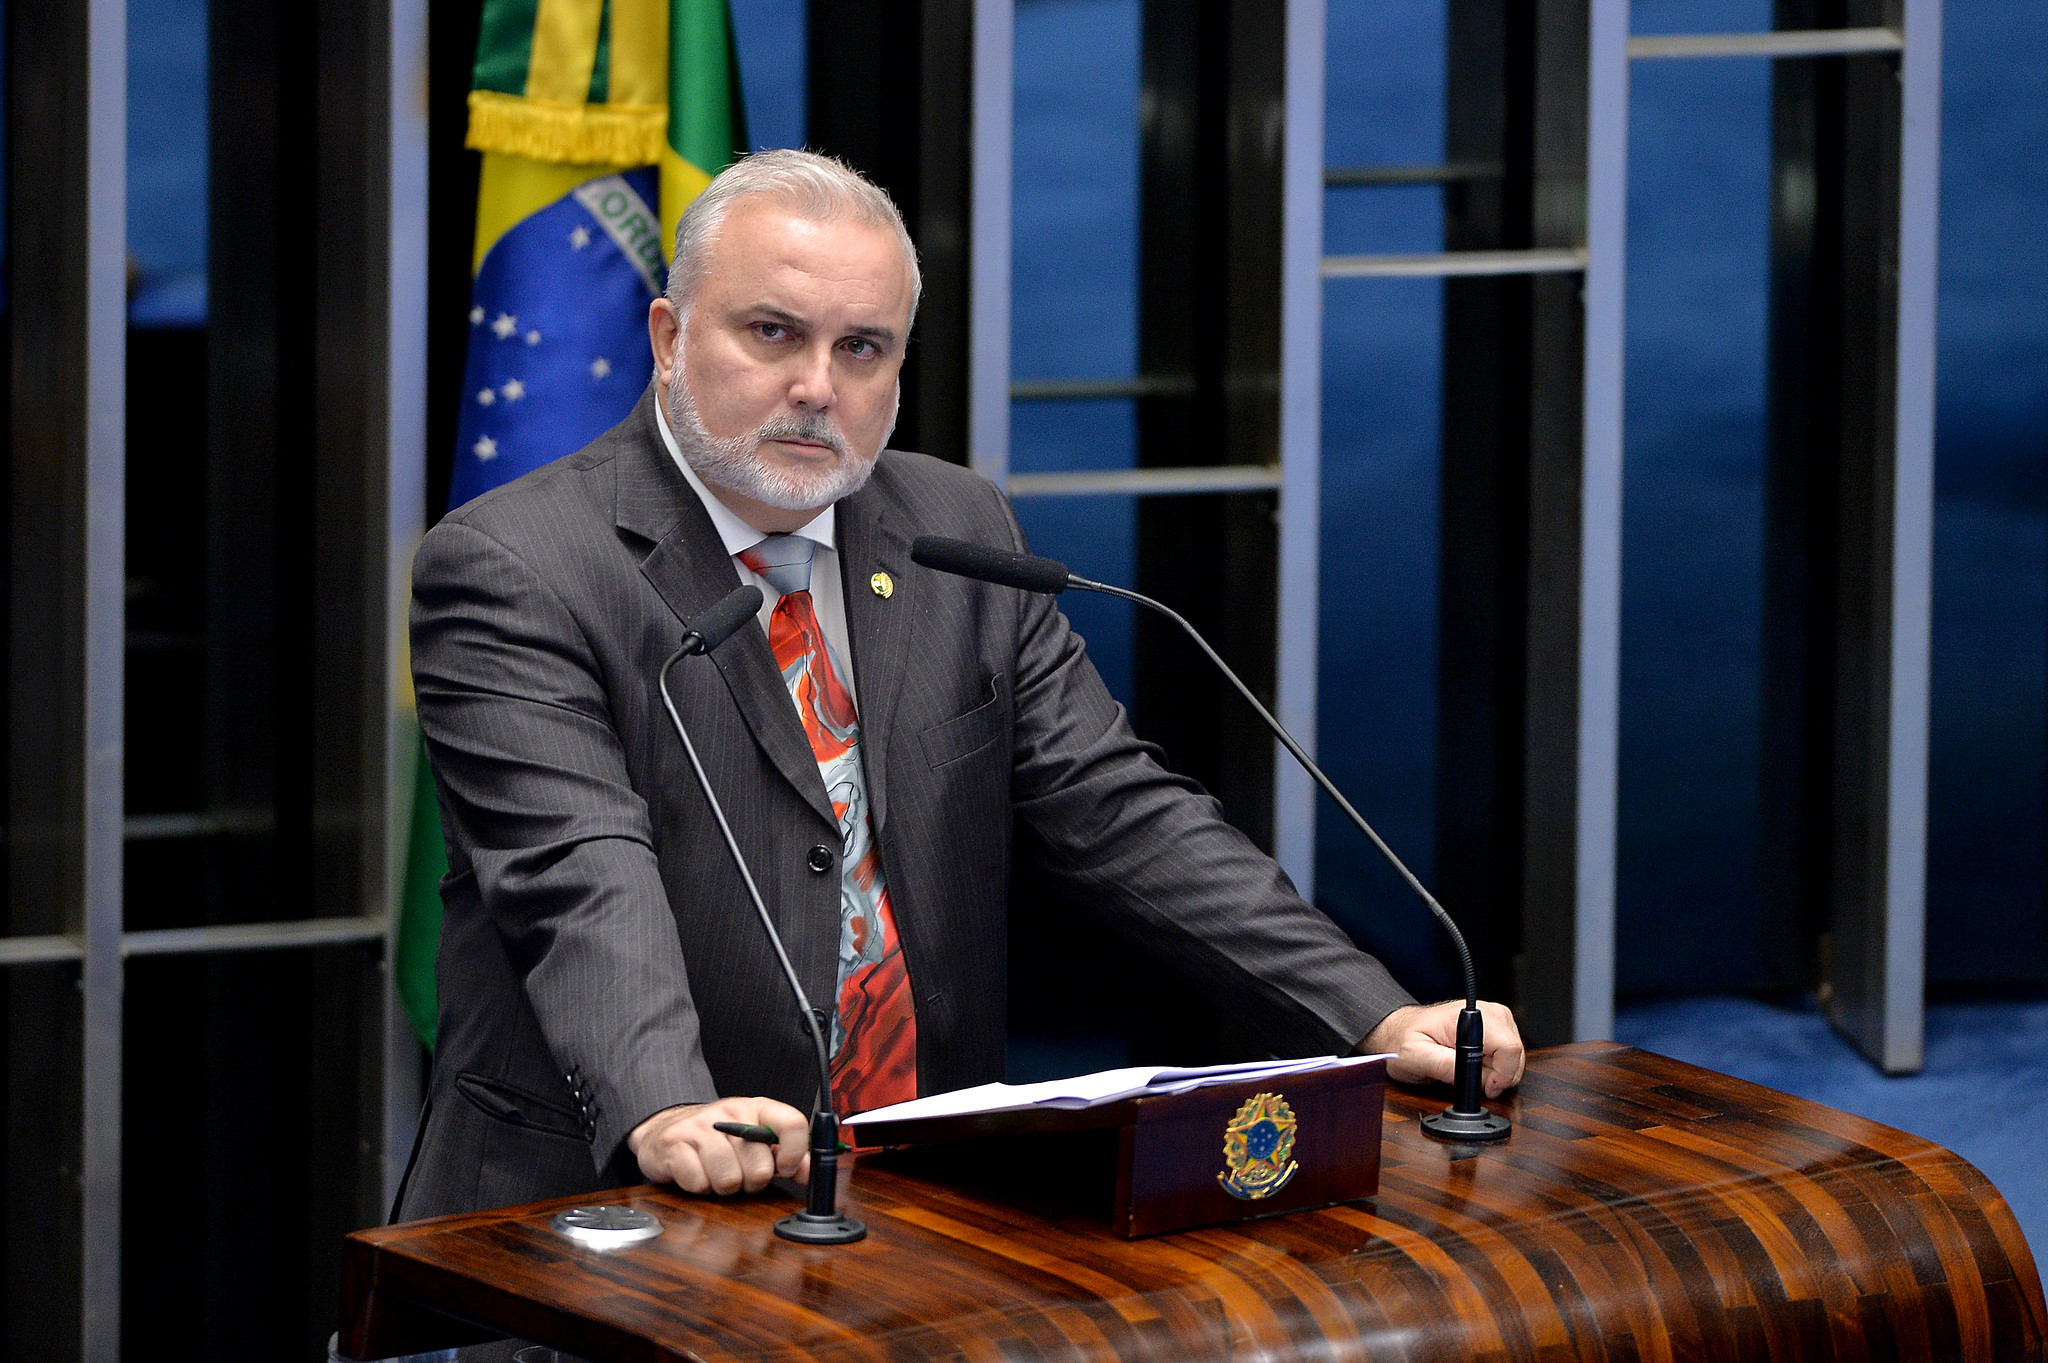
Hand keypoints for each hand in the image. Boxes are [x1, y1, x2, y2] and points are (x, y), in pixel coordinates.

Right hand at [626, 1097, 809, 1194]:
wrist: (668, 1130)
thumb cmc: (719, 1139)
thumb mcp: (756, 1140)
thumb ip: (786, 1156)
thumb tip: (809, 1171)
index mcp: (756, 1108)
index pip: (791, 1123)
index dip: (794, 1153)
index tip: (785, 1168)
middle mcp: (730, 1113)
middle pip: (760, 1168)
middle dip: (751, 1181)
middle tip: (740, 1171)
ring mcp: (699, 1127)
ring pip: (729, 1180)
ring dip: (724, 1187)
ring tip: (717, 1173)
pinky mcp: (674, 1144)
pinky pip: (699, 1184)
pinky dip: (700, 1187)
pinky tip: (697, 1172)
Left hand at [1361, 999, 1524, 1097]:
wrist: (1399, 1031)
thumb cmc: (1403, 1040)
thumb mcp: (1415, 1056)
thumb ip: (1443, 1065)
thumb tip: (1470, 1078)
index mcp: (1468, 1016)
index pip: (1509, 1047)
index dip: (1502, 1074)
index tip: (1486, 1087)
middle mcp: (1488, 1014)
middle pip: (1516, 1054)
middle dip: (1499, 1076)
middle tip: (1471, 1080)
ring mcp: (1495, 1021)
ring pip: (1516, 1057)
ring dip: (1497, 1073)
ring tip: (1468, 1071)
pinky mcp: (1496, 1030)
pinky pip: (1509, 1056)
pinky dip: (1497, 1069)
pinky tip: (1475, 1068)